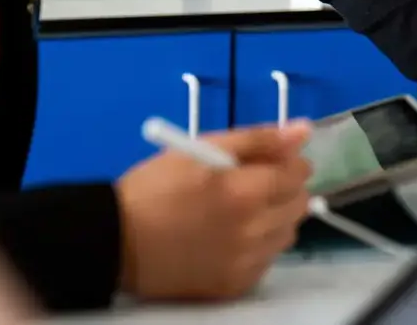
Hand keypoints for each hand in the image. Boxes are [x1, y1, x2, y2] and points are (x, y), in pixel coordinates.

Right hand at [115, 122, 312, 302]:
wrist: (114, 241)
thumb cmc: (155, 188)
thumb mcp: (202, 148)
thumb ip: (258, 139)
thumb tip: (302, 131)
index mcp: (247, 192)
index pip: (299, 174)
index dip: (288, 162)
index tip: (269, 162)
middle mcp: (253, 230)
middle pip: (299, 205)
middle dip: (285, 189)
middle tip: (254, 185)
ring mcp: (245, 262)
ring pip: (286, 234)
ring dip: (275, 219)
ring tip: (241, 212)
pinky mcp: (233, 285)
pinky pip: (266, 261)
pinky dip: (258, 247)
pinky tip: (231, 237)